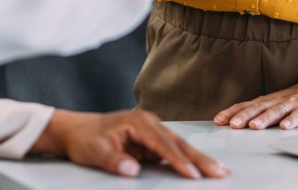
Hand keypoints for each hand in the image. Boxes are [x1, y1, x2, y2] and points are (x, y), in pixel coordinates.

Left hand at [31, 109, 228, 178]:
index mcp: (139, 122)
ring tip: (219, 171)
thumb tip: (134, 170)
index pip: (164, 145)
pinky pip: (173, 151)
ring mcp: (153, 130)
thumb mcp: (96, 152)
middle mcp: (150, 122)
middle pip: (179, 143)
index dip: (179, 161)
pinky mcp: (152, 139)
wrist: (77, 130)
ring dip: (199, 160)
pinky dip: (188, 160)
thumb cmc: (86, 139)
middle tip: (221, 171)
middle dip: (200, 159)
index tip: (193, 175)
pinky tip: (201, 169)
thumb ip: (116, 161)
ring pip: (180, 146)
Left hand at [214, 45, 297, 129]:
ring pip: (277, 111)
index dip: (232, 112)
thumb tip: (236, 121)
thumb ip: (259, 112)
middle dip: (245, 116)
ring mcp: (292, 104)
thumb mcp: (274, 104)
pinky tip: (285, 127)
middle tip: (232, 125)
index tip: (218, 120)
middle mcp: (277, 100)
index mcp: (268, 100)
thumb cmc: (296, 100)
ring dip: (265, 118)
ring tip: (255, 126)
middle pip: (258, 107)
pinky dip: (292, 120)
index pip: (247, 105)